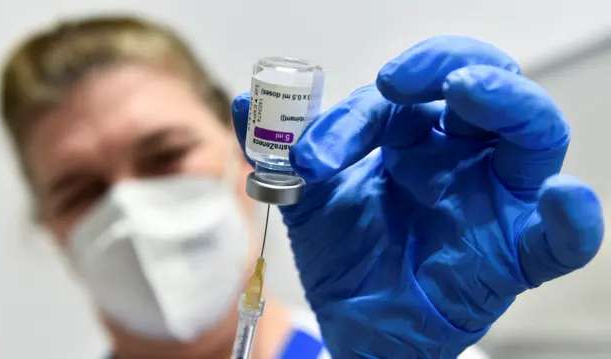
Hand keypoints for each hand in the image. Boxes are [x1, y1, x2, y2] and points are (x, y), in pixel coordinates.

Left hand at [232, 35, 604, 357]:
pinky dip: (571, 219)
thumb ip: (281, 153)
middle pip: (484, 88)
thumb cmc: (346, 258)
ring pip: (532, 135)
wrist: (356, 326)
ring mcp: (493, 202)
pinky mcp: (513, 256)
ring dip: (507, 104)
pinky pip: (561, 239)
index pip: (404, 99)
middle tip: (401, 80)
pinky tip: (560, 200)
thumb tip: (245, 101)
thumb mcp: (308, 200)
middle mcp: (462, 159)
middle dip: (446, 66)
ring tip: (468, 91)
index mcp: (417, 140)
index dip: (360, 114)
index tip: (316, 152)